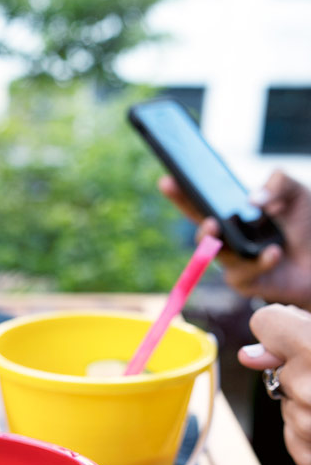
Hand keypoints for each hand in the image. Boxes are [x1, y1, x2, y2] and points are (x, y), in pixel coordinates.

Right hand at [159, 171, 310, 309]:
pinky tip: (273, 252)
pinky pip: (244, 273)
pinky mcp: (244, 282)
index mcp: (232, 214)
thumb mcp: (297, 194)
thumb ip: (279, 183)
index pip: (202, 202)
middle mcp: (227, 238)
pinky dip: (260, 262)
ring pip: (217, 254)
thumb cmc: (305, 227)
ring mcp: (233, 261)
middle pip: (202, 231)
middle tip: (210, 222)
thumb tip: (253, 199)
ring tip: (222, 229)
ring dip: (221, 244)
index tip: (166, 181)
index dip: (182, 193)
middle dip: (200, 227)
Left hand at [238, 303, 310, 464]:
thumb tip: (247, 356)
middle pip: (275, 367)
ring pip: (285, 404)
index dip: (283, 325)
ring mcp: (307, 427)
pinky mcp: (308, 458)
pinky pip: (294, 436)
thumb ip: (302, 334)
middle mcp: (309, 388)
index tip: (299, 332)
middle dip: (299, 370)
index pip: (265, 321)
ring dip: (308, 405)